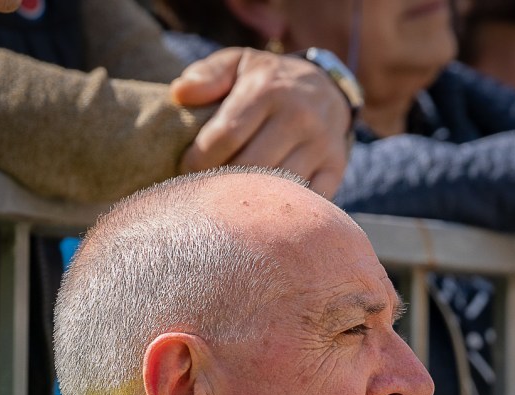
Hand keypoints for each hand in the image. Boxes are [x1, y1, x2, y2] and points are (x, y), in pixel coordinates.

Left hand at [170, 47, 351, 198]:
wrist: (327, 90)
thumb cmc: (268, 82)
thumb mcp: (238, 64)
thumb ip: (207, 75)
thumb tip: (179, 94)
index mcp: (268, 89)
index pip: (226, 135)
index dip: (199, 159)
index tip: (187, 168)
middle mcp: (298, 116)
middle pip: (249, 167)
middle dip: (220, 183)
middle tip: (204, 188)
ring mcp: (320, 145)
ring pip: (276, 188)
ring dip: (248, 201)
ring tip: (229, 200)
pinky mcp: (334, 168)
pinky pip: (304, 201)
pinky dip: (281, 209)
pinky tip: (262, 207)